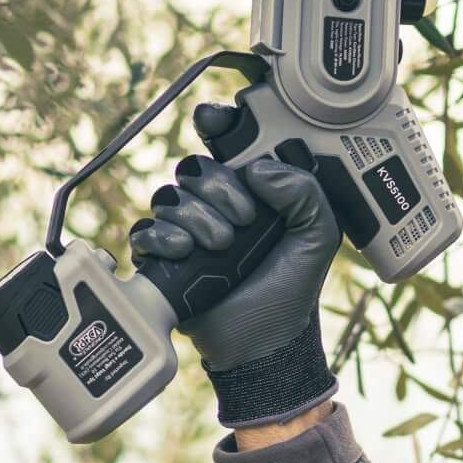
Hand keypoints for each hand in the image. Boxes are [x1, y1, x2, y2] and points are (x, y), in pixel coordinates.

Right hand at [128, 103, 342, 427]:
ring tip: (220, 247)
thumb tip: (259, 169)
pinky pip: (144, 231)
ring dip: (195, 218)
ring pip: (169, 197)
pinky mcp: (164, 259)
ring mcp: (187, 231)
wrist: (265, 344)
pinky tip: (185, 254)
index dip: (217, 122)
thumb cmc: (291, 289)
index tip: (214, 119)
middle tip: (242, 222)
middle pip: (195, 167)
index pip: (227, 143)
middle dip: (217, 189)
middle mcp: (216, 205)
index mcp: (252, 190)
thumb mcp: (318, 235)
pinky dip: (161, 238)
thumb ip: (305, 192)